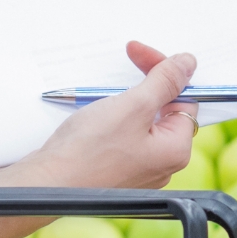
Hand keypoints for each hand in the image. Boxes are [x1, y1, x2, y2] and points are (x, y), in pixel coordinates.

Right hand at [24, 42, 198, 188]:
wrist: (48, 184)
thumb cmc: (89, 151)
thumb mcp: (134, 106)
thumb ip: (165, 82)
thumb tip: (188, 64)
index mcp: (175, 150)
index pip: (184, 99)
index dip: (164, 72)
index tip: (140, 54)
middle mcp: (161, 164)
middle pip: (164, 110)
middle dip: (146, 84)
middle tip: (126, 63)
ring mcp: (139, 169)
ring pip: (142, 121)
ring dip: (127, 100)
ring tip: (105, 94)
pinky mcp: (116, 169)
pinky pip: (124, 135)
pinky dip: (114, 118)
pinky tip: (97, 113)